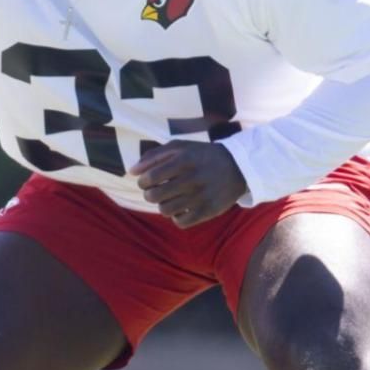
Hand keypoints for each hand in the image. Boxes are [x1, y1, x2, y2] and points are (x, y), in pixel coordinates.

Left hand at [132, 140, 248, 228]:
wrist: (238, 167)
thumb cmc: (201, 156)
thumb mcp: (180, 147)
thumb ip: (154, 156)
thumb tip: (131, 171)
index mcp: (184, 160)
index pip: (151, 177)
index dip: (143, 182)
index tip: (146, 182)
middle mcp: (192, 179)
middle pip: (155, 196)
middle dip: (149, 195)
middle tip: (154, 192)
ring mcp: (201, 197)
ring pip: (165, 211)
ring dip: (162, 206)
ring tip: (169, 199)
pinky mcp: (208, 211)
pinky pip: (180, 222)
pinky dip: (176, 217)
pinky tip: (181, 208)